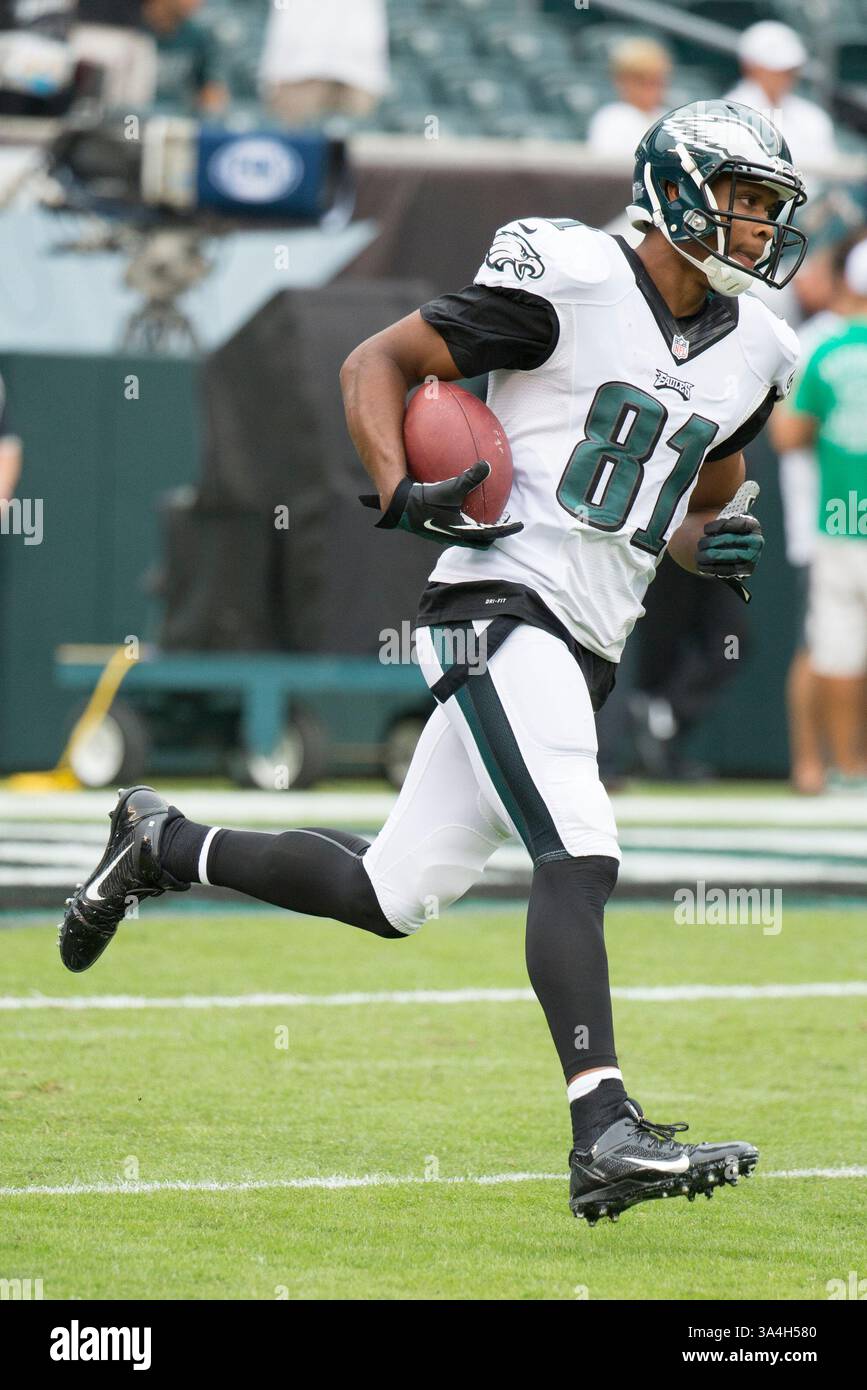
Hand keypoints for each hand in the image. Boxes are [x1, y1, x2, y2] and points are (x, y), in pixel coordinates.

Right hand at [359, 461, 522, 548]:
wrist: (399, 506)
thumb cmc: (424, 499)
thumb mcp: (449, 488)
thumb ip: (469, 478)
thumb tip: (487, 465)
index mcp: (461, 532)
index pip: (490, 534)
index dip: (506, 530)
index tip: (520, 524)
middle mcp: (455, 536)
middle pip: (481, 539)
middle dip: (495, 532)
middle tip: (505, 521)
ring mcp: (446, 533)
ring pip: (470, 534)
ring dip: (481, 526)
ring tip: (490, 513)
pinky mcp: (438, 526)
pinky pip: (459, 523)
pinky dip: (467, 516)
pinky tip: (464, 499)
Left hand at [696, 513, 763, 579]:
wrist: (738, 550)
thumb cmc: (729, 531)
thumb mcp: (730, 519)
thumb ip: (723, 512)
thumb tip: (711, 495)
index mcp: (753, 525)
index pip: (737, 523)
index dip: (719, 526)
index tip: (705, 529)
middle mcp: (757, 542)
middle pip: (729, 540)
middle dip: (711, 542)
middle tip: (700, 544)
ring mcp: (752, 558)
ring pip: (726, 556)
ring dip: (708, 556)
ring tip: (698, 555)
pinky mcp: (745, 571)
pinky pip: (725, 570)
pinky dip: (711, 568)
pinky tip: (701, 565)